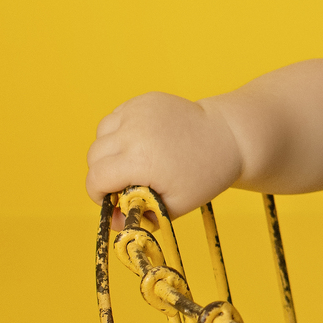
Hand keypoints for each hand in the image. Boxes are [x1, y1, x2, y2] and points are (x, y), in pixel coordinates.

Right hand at [85, 92, 241, 217]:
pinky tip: (141, 141)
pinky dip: (120, 130)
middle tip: (123, 182)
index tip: (110, 201)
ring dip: (108, 149)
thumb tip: (114, 223)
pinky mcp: (145, 100)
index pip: (96, 179)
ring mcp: (138, 111)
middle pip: (94, 156)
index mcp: (140, 160)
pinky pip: (117, 116)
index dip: (98, 194)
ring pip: (101, 133)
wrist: (228, 137)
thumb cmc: (204, 175)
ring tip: (132, 160)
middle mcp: (134, 132)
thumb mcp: (175, 205)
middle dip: (102, 173)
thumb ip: (141, 215)